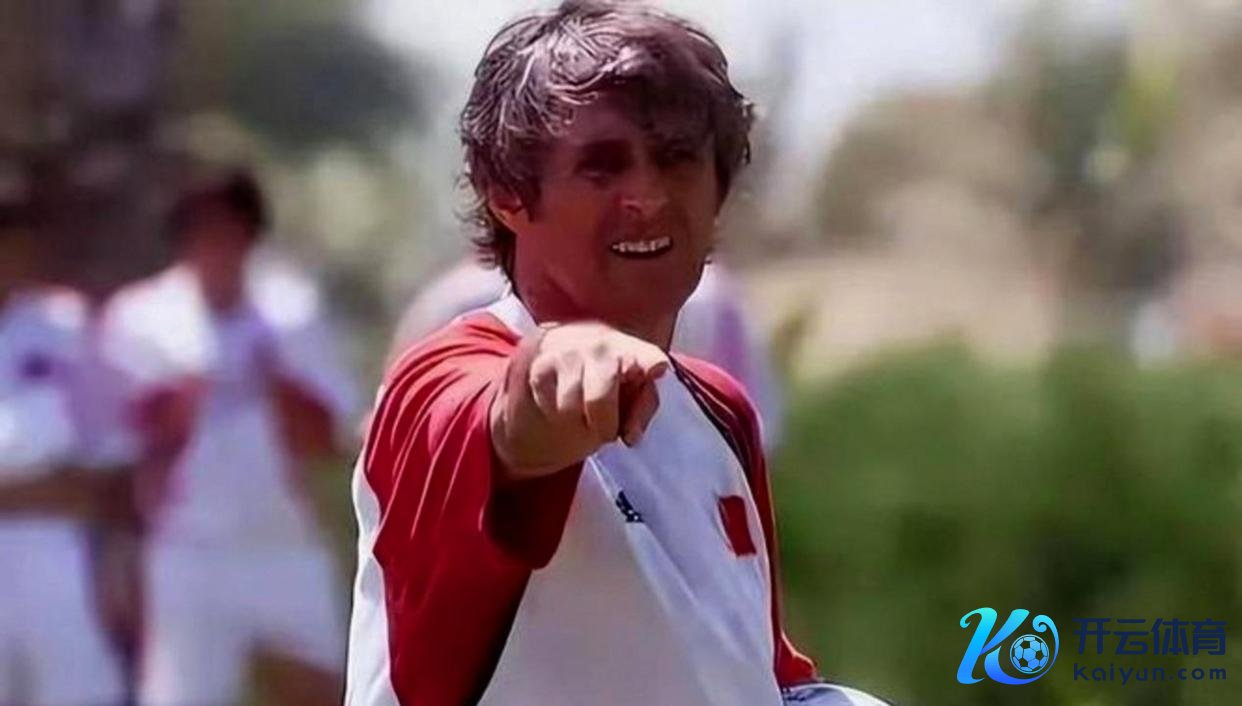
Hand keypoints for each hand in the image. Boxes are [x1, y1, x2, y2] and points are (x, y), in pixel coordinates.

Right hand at [490, 322, 668, 480]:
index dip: (651, 363)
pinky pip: (548, 405)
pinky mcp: (539, 364)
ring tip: (581, 411)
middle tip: (604, 431)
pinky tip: (560, 400)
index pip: (647, 355)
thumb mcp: (631, 396)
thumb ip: (640, 411)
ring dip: (576, 420)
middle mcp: (600, 343)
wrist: (555, 362)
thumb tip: (631, 436)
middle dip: (602, 425)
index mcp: (632, 350)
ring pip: (569, 408)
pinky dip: (554, 412)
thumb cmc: (605, 383)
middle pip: (598, 400)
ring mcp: (567, 350)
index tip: (656, 370)